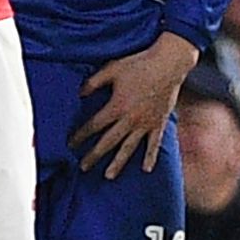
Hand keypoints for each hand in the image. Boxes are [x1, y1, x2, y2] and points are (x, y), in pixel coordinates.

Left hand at [72, 33, 199, 178]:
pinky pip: (154, 144)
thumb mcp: (112, 69)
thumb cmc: (139, 64)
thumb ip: (94, 82)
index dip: (80, 136)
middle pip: (108, 142)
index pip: (93, 126)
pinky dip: (150, 157)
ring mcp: (145, 123)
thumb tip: (79, 94)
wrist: (169, 63)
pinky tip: (146, 169)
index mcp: (116, 106)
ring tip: (109, 175)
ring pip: (129, 148)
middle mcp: (130, 119)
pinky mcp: (159, 123)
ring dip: (118, 163)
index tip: (70, 144)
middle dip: (94, 155)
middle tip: (83, 167)